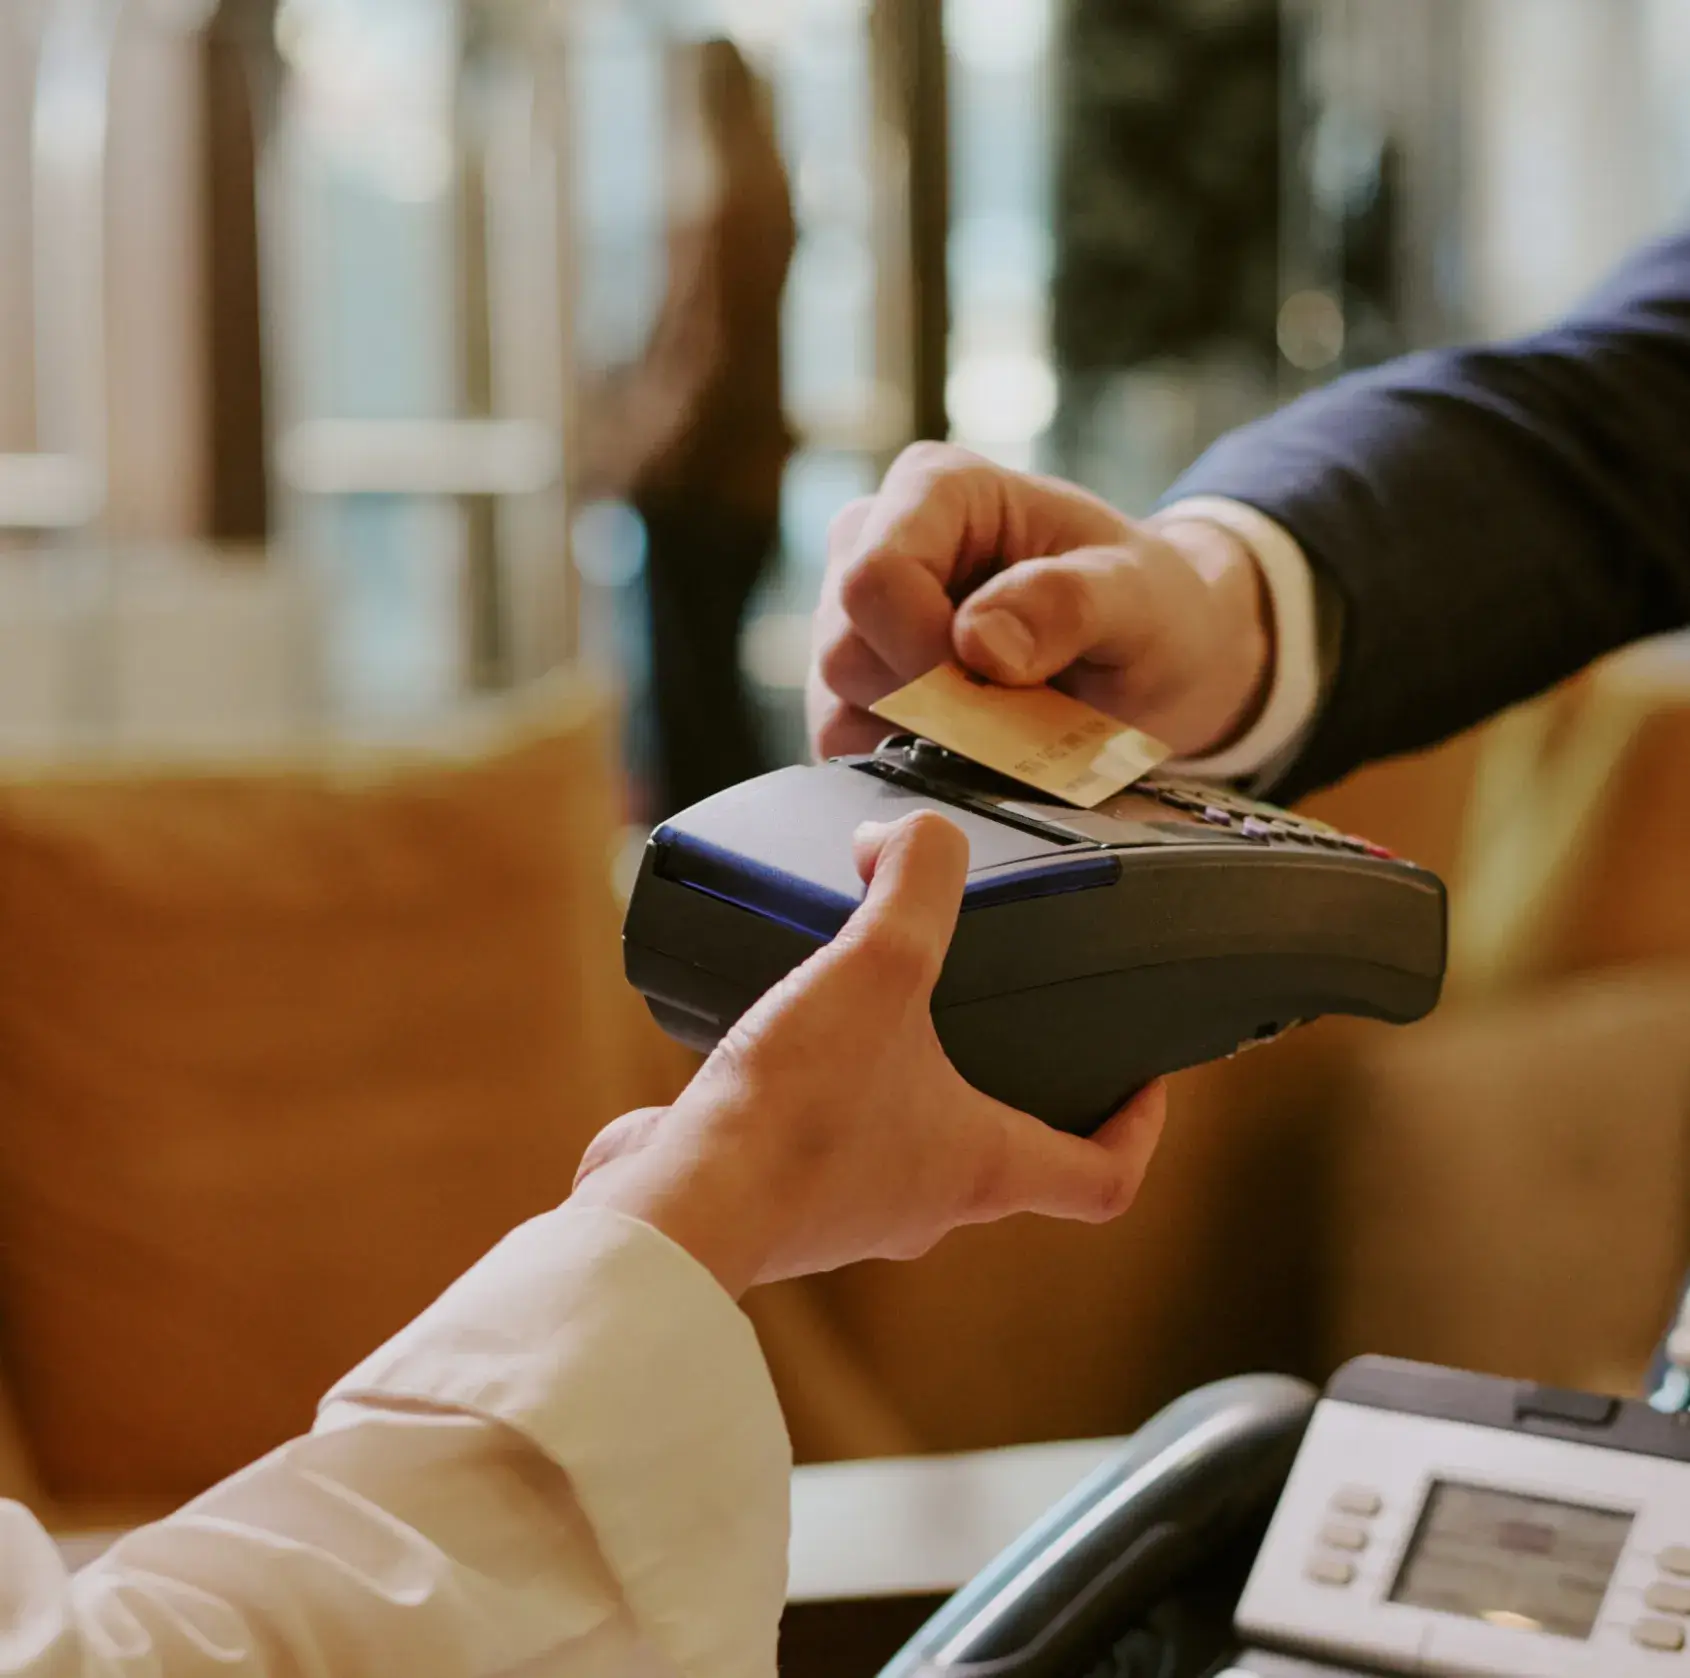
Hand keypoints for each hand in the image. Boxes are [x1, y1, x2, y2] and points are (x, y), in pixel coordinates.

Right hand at [572, 811, 1166, 1297]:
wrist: (676, 1207)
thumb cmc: (791, 1118)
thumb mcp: (877, 968)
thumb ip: (915, 882)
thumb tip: (905, 835)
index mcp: (981, 1165)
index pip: (1102, 1177)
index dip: (1139, 1128)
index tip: (1142, 1081)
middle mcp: (927, 1199)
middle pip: (1006, 1152)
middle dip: (1011, 1080)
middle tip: (1002, 1010)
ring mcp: (854, 1205)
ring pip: (911, 1143)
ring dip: (910, 1079)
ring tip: (883, 1005)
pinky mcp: (787, 1194)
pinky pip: (826, 1137)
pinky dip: (826, 1089)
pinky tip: (789, 1037)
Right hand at [808, 442, 1271, 759]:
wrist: (1151, 660)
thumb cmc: (1147, 607)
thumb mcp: (1140, 597)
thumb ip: (1067, 604)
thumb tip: (978, 643)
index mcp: (937, 488)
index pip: (874, 576)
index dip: (922, 651)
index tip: (1000, 691)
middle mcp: (874, 540)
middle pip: (846, 647)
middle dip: (932, 704)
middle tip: (1020, 714)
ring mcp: (853, 616)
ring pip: (836, 704)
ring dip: (924, 739)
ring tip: (1007, 727)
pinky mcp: (850, 685)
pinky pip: (843, 744)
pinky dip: (908, 764)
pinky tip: (973, 748)